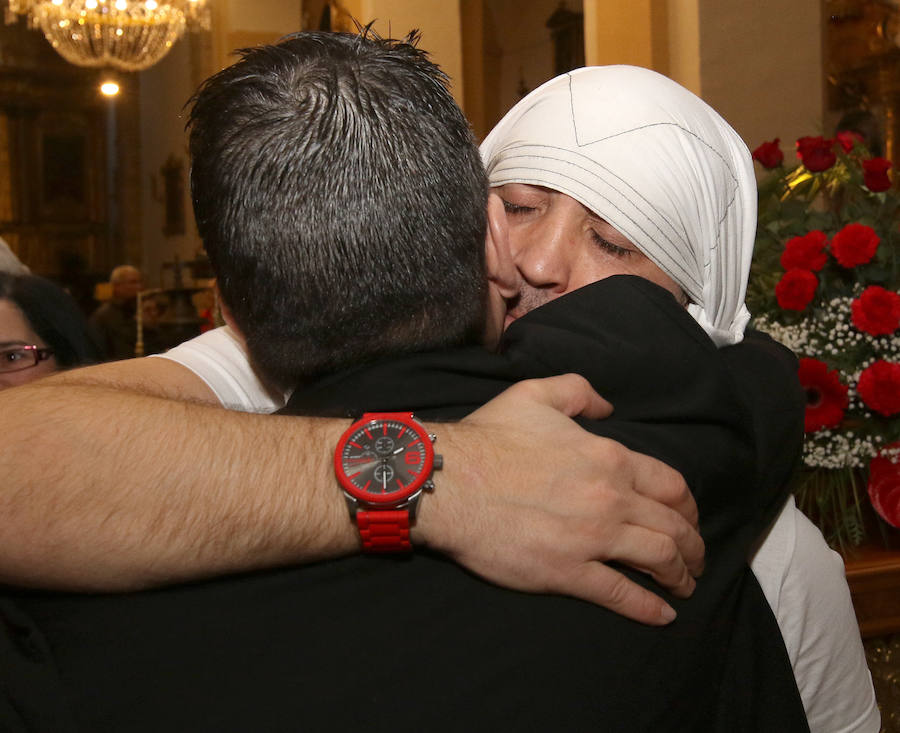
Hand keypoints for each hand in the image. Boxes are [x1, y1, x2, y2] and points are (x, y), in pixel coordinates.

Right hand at [414, 374, 703, 625]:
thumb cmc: (489, 438)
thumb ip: (579, 391)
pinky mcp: (567, 571)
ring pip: (658, 559)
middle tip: (697, 558)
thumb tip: (607, 407)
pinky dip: (648, 607)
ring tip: (686, 586)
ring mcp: (592, 538)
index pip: (670, 485)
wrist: (451, 482)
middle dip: (693, 545)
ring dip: (680, 575)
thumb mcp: (535, 394)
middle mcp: (610, 498)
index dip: (688, 506)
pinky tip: (663, 615)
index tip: (690, 518)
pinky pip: (620, 593)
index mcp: (608, 458)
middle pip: (673, 526)